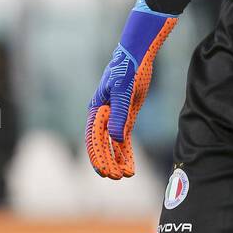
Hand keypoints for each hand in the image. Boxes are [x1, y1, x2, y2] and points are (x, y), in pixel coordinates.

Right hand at [85, 0, 177, 178]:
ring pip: (113, 143)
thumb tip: (115, 138)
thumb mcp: (124, 91)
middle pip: (102, 144)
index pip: (94, 138)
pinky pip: (124, 137)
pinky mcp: (127, 114)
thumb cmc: (128, 68)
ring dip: (118, 160)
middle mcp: (102, 114)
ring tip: (124, 176)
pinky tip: (130, 165)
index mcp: (96, 108)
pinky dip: (126, 151)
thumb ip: (119, 114)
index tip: (104, 171)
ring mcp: (114, 115)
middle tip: (115, 178)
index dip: (98, 156)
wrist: (139, 53)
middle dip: (107, 162)